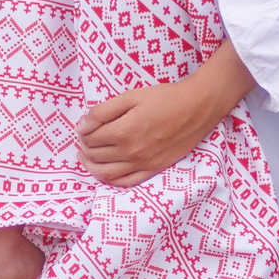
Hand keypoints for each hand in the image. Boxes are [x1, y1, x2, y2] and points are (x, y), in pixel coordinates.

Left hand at [76, 42, 257, 185]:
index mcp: (123, 132)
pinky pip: (126, 182)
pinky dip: (111, 180)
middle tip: (85, 140)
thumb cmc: (165, 98)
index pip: (90, 138)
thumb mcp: (131, 96)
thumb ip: (102, 111)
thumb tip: (81, 127)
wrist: (197, 108)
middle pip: (95, 156)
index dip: (83, 132)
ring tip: (87, 157)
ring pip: (106, 174)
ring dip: (91, 167)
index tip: (84, 127)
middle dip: (85, 148)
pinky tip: (106, 171)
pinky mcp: (154, 169)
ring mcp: (143, 164)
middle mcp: (131, 152)